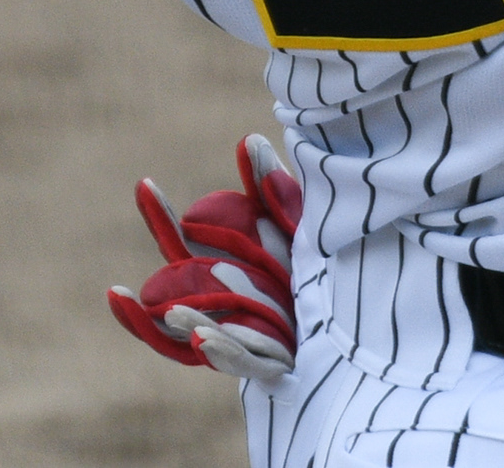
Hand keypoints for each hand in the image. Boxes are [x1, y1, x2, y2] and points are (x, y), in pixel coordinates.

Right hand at [109, 133, 303, 387]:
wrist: (361, 320)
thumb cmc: (320, 269)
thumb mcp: (299, 226)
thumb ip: (273, 191)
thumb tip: (249, 140)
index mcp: (226, 268)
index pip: (182, 244)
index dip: (161, 218)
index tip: (144, 183)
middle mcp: (225, 303)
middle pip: (178, 291)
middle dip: (161, 279)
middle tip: (142, 264)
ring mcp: (244, 334)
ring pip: (198, 331)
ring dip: (182, 320)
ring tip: (167, 310)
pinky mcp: (272, 363)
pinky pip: (241, 361)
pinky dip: (220, 350)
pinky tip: (202, 339)